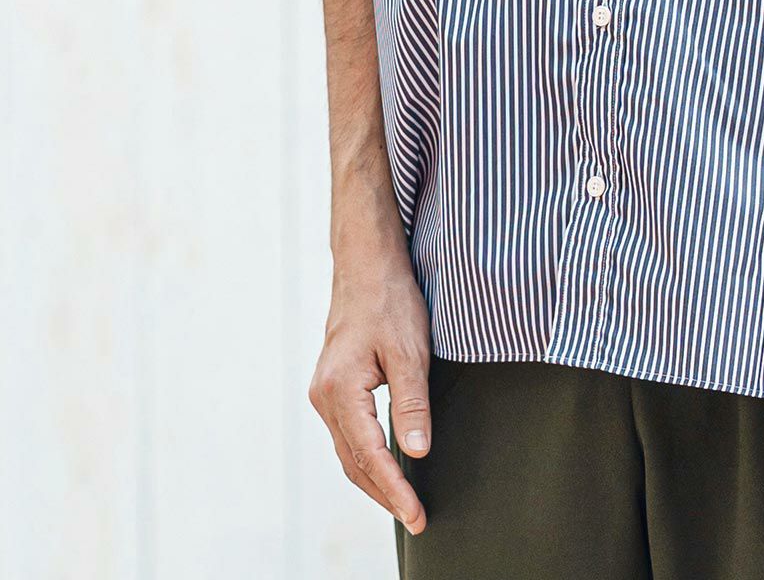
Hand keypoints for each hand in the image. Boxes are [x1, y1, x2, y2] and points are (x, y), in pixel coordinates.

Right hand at [307, 243, 434, 535]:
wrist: (366, 265)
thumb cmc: (390, 300)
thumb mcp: (410, 350)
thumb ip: (412, 403)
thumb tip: (415, 453)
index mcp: (340, 390)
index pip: (369, 456)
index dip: (394, 490)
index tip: (417, 515)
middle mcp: (324, 398)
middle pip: (353, 463)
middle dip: (385, 495)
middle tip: (418, 519)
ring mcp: (325, 394)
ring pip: (348, 453)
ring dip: (375, 481)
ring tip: (406, 504)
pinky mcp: (333, 388)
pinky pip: (348, 435)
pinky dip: (368, 458)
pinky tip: (389, 467)